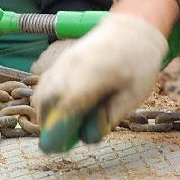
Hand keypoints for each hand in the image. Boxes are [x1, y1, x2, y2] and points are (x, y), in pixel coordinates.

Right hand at [32, 11, 168, 152]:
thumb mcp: (134, 95)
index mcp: (93, 75)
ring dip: (46, 114)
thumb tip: (87, 135)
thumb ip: (110, 116)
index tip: (55, 149)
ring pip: (42, 92)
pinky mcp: (61, 61)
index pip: (66, 106)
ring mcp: (64, 61)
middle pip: (47, 100)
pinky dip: (47, 101)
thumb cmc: (137, 64)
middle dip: (48, 126)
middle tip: (61, 144)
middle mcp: (72, 66)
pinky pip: (45, 84)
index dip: (57, 130)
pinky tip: (62, 111)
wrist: (132, 30)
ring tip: (64, 127)